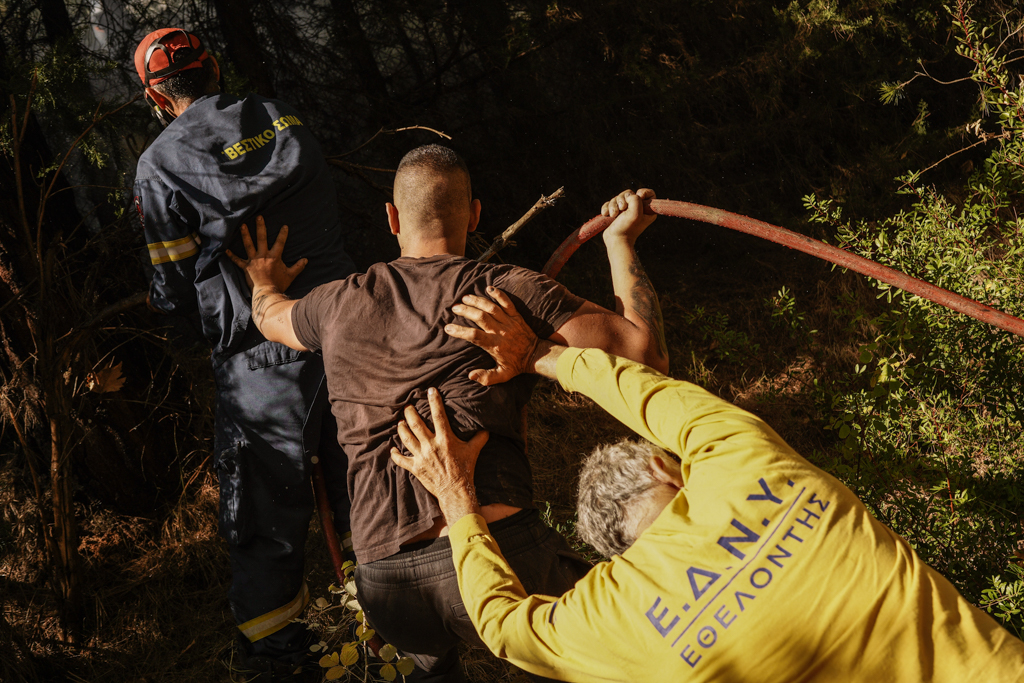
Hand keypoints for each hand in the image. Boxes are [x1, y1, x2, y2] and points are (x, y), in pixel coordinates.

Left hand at [225, 216, 306, 291]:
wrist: (267, 293)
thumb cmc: (279, 284)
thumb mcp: (291, 275)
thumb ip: (298, 267)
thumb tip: (306, 260)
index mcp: (274, 257)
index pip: (280, 243)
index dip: (283, 234)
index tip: (284, 226)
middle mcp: (263, 256)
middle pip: (262, 239)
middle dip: (261, 227)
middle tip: (259, 217)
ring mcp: (253, 261)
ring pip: (248, 245)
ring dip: (245, 235)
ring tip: (243, 225)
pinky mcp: (246, 267)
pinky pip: (237, 261)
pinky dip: (232, 256)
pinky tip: (226, 250)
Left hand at [390, 387, 488, 523]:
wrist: (455, 491)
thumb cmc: (465, 470)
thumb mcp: (474, 451)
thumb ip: (480, 438)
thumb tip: (487, 427)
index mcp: (445, 439)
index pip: (438, 415)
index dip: (434, 401)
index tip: (430, 390)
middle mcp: (430, 446)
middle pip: (416, 424)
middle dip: (410, 413)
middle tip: (408, 407)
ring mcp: (421, 457)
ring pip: (406, 438)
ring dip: (401, 429)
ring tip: (400, 423)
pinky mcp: (415, 468)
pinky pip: (401, 459)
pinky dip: (395, 454)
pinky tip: (392, 449)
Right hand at [446, 287, 539, 385]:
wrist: (536, 355)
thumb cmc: (517, 365)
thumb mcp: (502, 375)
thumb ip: (486, 377)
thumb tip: (470, 375)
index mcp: (494, 345)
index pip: (473, 336)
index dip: (459, 331)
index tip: (448, 327)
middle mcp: (500, 331)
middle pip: (480, 317)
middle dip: (466, 310)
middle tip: (454, 308)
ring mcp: (509, 322)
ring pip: (491, 307)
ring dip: (477, 300)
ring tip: (465, 297)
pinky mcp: (516, 316)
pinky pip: (507, 302)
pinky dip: (499, 294)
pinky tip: (489, 288)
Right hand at [601, 188, 656, 246]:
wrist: (616, 241)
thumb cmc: (627, 228)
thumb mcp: (636, 212)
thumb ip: (635, 199)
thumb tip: (628, 196)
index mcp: (648, 210)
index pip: (649, 194)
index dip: (643, 192)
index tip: (638, 196)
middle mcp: (637, 209)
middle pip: (629, 194)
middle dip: (622, 199)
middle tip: (622, 209)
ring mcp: (626, 211)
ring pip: (618, 198)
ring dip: (613, 205)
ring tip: (613, 215)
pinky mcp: (616, 213)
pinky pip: (609, 203)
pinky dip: (607, 207)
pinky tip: (606, 214)